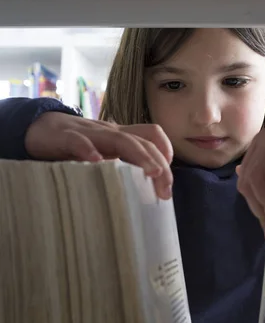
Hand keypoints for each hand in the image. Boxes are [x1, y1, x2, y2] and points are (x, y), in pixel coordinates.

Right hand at [25, 112, 173, 199]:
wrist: (38, 127)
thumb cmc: (76, 145)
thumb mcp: (103, 154)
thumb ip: (120, 166)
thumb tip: (143, 194)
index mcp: (120, 136)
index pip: (150, 135)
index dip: (165, 150)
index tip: (168, 179)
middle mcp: (109, 132)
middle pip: (142, 141)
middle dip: (159, 163)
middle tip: (166, 191)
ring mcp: (89, 133)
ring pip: (119, 138)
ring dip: (139, 155)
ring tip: (152, 173)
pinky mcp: (64, 136)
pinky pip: (78, 141)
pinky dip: (88, 149)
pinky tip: (96, 162)